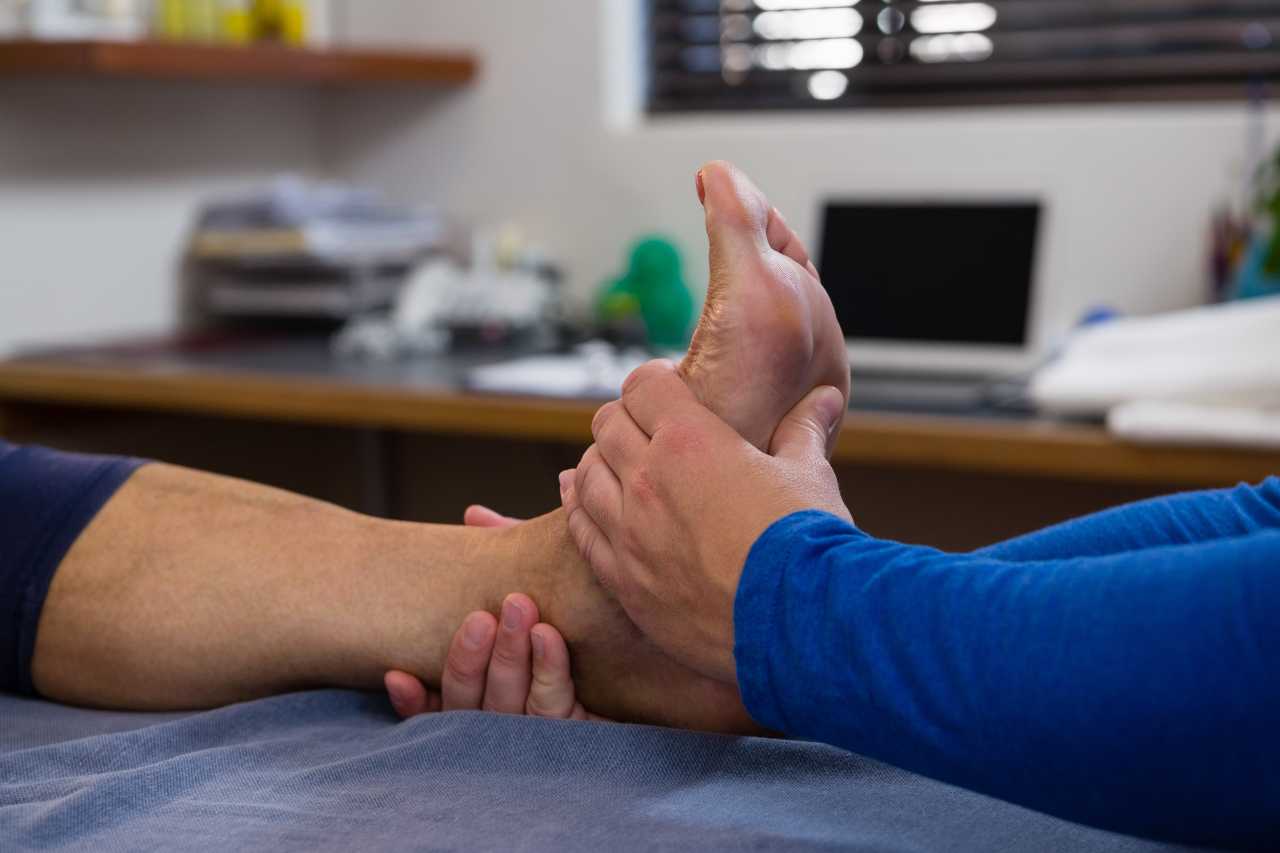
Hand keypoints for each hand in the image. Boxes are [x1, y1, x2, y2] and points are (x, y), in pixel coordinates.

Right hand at [383, 506, 603, 721]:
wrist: (658, 660)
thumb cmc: (586, 612)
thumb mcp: (544, 581)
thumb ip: (508, 552)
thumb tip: (474, 514)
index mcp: (487, 693)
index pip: (440, 706)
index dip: (414, 700)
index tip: (397, 676)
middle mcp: (507, 720)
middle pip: (471, 703)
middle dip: (468, 660)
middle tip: (484, 617)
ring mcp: (542, 730)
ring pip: (508, 707)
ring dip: (507, 660)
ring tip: (522, 613)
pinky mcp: (582, 731)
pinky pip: (557, 708)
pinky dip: (549, 671)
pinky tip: (549, 637)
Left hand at [561, 360, 849, 684]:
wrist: (800, 627)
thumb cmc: (808, 545)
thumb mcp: (809, 475)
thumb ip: (804, 431)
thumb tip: (826, 397)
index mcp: (689, 441)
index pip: (643, 386)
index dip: (655, 382)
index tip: (668, 389)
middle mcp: (647, 480)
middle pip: (607, 426)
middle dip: (627, 418)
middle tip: (648, 428)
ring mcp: (628, 533)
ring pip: (586, 474)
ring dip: (600, 460)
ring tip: (617, 461)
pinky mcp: (624, 581)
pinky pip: (580, 531)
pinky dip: (578, 505)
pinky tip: (578, 494)